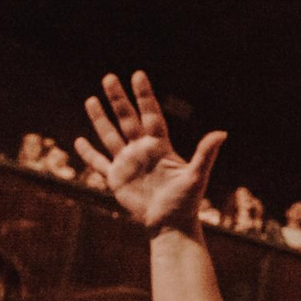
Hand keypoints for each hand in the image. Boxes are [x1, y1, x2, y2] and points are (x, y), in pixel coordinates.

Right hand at [73, 71, 224, 234]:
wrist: (171, 225)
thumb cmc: (186, 202)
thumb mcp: (197, 176)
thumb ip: (205, 154)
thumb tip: (221, 133)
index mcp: (160, 146)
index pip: (150, 114)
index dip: (144, 95)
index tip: (138, 75)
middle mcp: (142, 150)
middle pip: (127, 118)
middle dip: (118, 99)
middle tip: (109, 77)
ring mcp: (128, 163)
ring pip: (110, 135)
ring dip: (100, 118)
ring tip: (91, 100)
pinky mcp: (117, 179)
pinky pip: (99, 163)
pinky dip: (89, 153)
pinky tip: (79, 140)